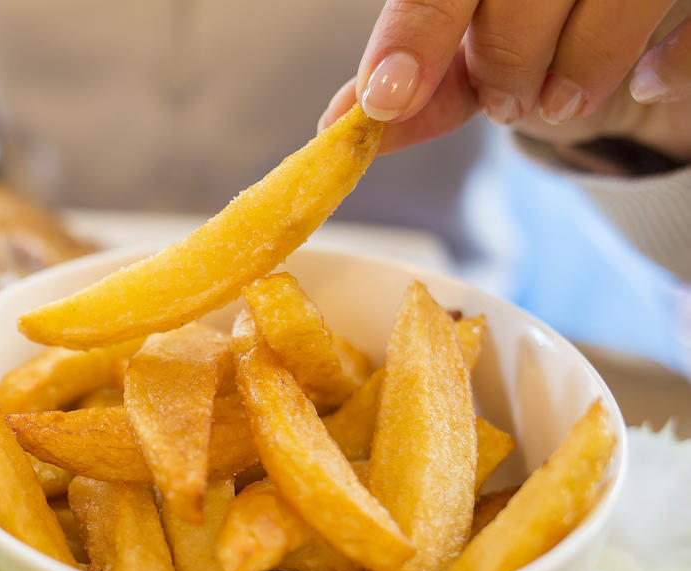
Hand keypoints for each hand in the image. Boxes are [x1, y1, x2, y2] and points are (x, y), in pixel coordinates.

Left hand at [319, 0, 690, 162]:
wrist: (620, 18)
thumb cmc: (534, 23)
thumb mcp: (469, 46)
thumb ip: (416, 75)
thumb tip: (342, 121)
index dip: (415, 34)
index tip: (387, 95)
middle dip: (508, 61)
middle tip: (507, 100)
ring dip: (580, 67)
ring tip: (559, 98)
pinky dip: (671, 66)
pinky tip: (647, 84)